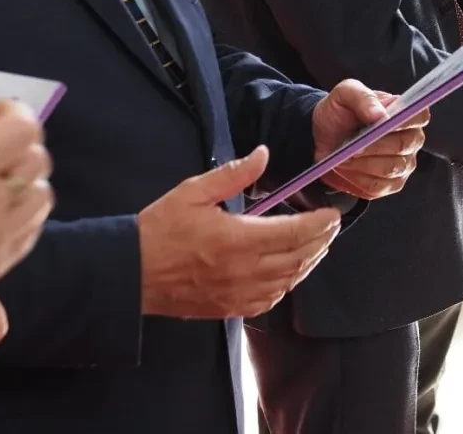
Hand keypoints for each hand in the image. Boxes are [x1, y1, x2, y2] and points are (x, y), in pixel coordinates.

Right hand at [137, 147, 340, 319]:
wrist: (130, 273)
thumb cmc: (160, 229)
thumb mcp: (194, 191)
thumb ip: (234, 174)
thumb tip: (262, 154)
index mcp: (237, 239)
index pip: (294, 233)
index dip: (319, 224)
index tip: (332, 213)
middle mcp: (243, 271)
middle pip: (298, 259)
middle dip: (321, 242)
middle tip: (330, 226)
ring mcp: (238, 294)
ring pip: (288, 281)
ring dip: (308, 263)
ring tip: (317, 246)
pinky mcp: (229, 309)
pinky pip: (269, 301)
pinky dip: (286, 285)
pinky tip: (288, 273)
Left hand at [312, 81, 426, 198]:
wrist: (322, 137)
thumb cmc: (339, 112)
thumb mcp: (345, 94)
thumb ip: (363, 98)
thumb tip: (380, 115)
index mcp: (405, 113)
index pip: (419, 116)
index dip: (405, 121)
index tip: (382, 124)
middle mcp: (411, 139)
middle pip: (403, 145)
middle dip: (374, 146)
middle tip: (351, 146)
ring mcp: (403, 164)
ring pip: (391, 168)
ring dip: (363, 164)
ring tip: (344, 157)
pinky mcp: (390, 184)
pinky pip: (379, 187)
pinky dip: (358, 179)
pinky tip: (346, 169)